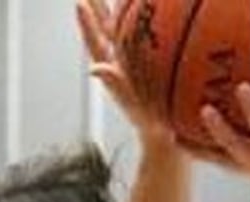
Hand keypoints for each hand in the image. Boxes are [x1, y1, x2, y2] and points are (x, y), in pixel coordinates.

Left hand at [76, 0, 176, 142]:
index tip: (80, 3)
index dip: (87, 24)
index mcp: (115, 73)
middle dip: (98, 7)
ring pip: (125, 31)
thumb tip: (93, 67)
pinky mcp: (153, 66)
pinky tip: (155, 11)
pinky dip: (147, 23)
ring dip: (119, 11)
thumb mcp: (135, 107)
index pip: (96, 44)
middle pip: (106, 30)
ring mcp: (137, 65)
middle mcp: (123, 64)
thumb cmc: (154, 128)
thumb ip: (116, 87)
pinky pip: (147, 39)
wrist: (170, 140)